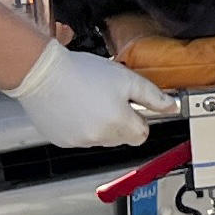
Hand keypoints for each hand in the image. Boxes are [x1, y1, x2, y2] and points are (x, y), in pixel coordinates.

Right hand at [8, 39, 174, 147]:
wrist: (42, 73)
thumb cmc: (82, 72)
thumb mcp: (125, 78)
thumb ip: (152, 96)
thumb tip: (172, 107)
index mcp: (119, 124)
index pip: (142, 134)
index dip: (138, 117)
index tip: (129, 105)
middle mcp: (100, 138)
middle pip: (122, 138)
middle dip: (119, 121)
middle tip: (107, 97)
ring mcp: (79, 142)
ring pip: (100, 138)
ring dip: (99, 124)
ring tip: (87, 99)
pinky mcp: (61, 141)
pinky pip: (79, 138)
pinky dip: (79, 126)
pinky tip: (73, 106)